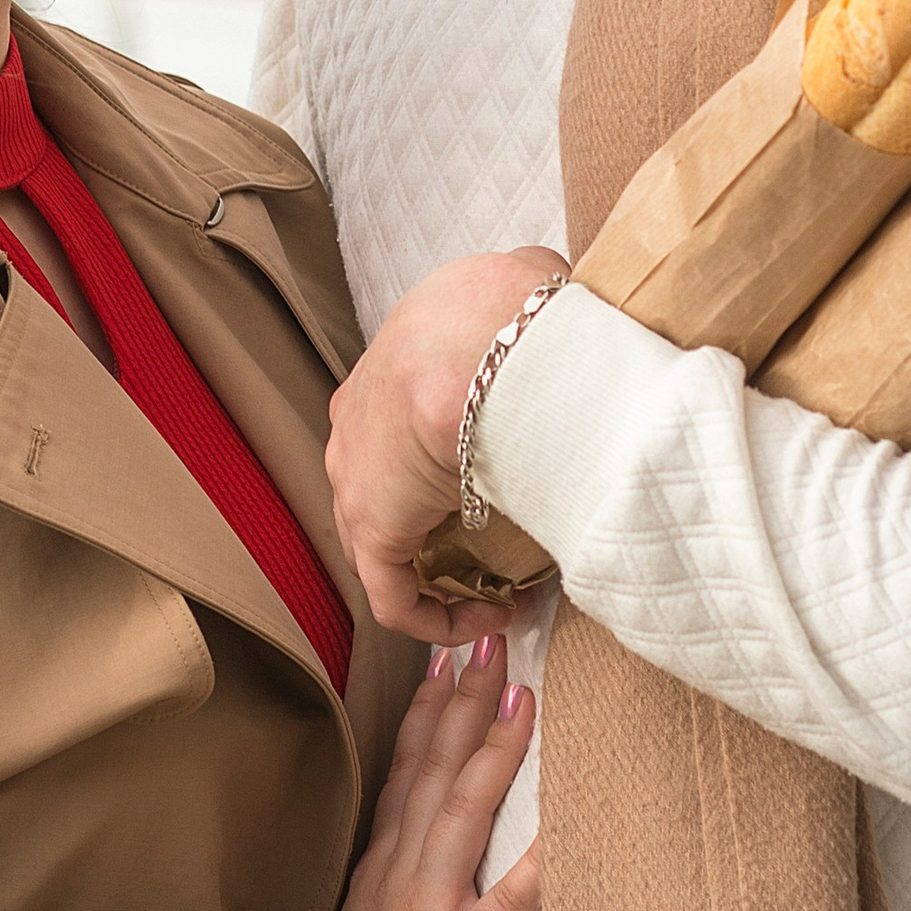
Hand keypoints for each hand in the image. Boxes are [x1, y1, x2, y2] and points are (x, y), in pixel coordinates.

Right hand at [305, 638, 540, 910]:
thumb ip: (395, 888)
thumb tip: (422, 855)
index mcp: (382, 867)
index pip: (406, 771)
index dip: (429, 713)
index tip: (447, 661)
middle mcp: (403, 872)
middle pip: (435, 769)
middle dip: (465, 702)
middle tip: (490, 643)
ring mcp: (430, 908)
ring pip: (463, 809)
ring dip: (494, 748)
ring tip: (524, 694)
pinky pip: (509, 900)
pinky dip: (540, 858)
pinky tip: (570, 823)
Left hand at [327, 248, 567, 642]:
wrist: (483, 341)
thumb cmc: (511, 314)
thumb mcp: (525, 291)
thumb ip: (532, 297)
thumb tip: (556, 294)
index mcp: (388, 375)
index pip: (404, 436)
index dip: (450, 474)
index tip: (502, 493)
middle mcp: (358, 428)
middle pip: (393, 491)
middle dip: (444, 528)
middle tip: (507, 550)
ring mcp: (355, 478)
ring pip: (390, 544)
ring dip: (445, 575)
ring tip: (506, 591)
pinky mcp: (370, 527)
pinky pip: (393, 594)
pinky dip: (437, 617)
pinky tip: (489, 619)